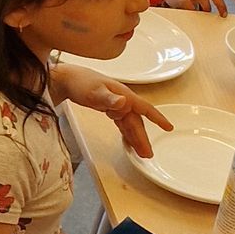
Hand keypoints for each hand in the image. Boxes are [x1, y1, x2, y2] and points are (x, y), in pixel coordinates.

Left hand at [57, 68, 172, 159]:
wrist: (66, 79)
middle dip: (143, 137)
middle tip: (147, 154)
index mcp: (124, 95)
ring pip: (131, 124)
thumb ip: (109, 99)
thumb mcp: (94, 92)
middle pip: (137, 121)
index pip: (144, 108)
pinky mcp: (110, 109)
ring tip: (142, 153)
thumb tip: (125, 103)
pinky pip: (123, 123)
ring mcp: (117, 104)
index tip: (169, 127)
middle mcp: (123, 100)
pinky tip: (129, 142)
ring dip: (136, 138)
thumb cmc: (80, 82)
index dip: (157, 118)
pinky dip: (127, 133)